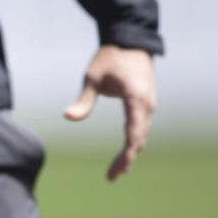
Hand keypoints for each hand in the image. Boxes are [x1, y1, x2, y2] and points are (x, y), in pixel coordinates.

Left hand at [63, 46, 155, 180]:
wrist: (130, 40)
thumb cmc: (110, 57)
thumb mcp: (92, 77)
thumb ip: (84, 100)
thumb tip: (68, 116)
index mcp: (136, 99)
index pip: (133, 135)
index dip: (125, 156)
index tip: (115, 172)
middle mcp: (148, 104)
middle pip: (139, 139)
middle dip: (126, 159)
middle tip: (111, 177)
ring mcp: (149, 103)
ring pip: (142, 134)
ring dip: (130, 152)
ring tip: (117, 170)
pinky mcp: (147, 102)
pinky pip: (141, 126)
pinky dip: (134, 141)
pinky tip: (125, 151)